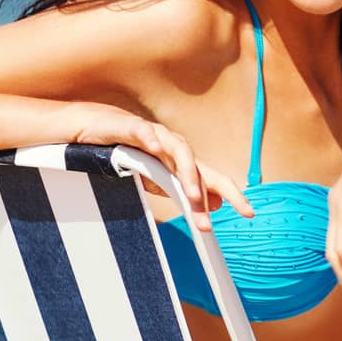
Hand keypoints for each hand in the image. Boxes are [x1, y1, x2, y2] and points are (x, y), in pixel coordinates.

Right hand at [67, 102, 250, 229]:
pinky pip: (143, 132)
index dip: (231, 194)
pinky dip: (151, 139)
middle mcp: (172, 147)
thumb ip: (179, 189)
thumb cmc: (124, 152)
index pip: (210, 179)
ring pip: (178, 151)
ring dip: (187, 172)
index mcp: (179, 162)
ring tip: (193, 194)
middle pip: (200, 166)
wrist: (93, 128)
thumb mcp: (153, 178)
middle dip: (215, 188)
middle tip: (226, 211)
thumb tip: (212, 204)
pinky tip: (155, 149)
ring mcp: (154, 136)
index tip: (249, 213)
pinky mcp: (130, 127)